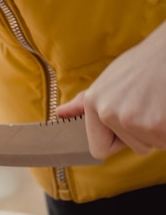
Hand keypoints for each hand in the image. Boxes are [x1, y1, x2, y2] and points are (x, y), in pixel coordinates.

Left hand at [56, 20, 165, 159]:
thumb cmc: (144, 64)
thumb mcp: (108, 80)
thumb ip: (84, 102)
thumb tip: (60, 113)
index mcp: (93, 102)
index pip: (99, 150)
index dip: (119, 140)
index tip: (129, 121)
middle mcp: (107, 112)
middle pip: (134, 147)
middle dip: (145, 132)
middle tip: (150, 104)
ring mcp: (131, 119)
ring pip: (152, 145)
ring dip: (159, 129)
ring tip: (158, 102)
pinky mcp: (156, 125)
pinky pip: (165, 142)